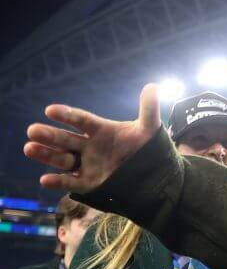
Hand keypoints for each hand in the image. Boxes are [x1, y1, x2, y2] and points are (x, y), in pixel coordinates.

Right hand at [24, 84, 161, 192]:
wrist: (153, 174)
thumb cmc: (147, 148)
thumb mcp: (149, 129)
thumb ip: (148, 109)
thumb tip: (153, 87)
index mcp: (100, 130)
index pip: (81, 120)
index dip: (67, 115)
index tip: (50, 110)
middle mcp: (89, 146)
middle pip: (65, 139)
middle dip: (49, 135)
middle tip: (32, 130)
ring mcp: (87, 164)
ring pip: (62, 158)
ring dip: (46, 154)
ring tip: (29, 148)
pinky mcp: (89, 182)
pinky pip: (71, 182)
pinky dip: (58, 181)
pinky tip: (45, 179)